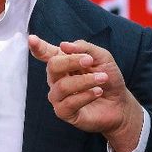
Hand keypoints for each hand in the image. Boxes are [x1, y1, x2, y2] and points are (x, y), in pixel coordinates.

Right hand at [28, 35, 143, 151]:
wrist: (120, 103)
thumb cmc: (108, 78)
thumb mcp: (102, 57)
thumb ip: (84, 48)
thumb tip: (63, 45)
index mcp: (63, 63)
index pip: (46, 53)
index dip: (37, 47)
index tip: (31, 39)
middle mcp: (56, 79)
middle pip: (53, 66)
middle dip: (72, 61)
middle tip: (90, 61)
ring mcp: (58, 96)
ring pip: (62, 86)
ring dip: (85, 81)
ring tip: (102, 79)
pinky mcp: (64, 112)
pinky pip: (68, 103)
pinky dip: (85, 95)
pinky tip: (97, 92)